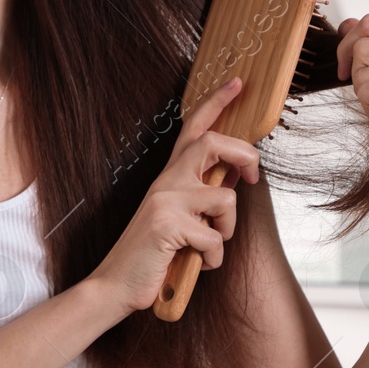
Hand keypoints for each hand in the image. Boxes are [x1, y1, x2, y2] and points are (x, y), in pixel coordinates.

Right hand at [92, 78, 260, 316]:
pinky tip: (195, 263)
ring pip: (225, 197)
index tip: (237, 83)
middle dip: (245, 155)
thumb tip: (236, 173)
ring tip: (208, 245)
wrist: (116, 284)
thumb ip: (202, 194)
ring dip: (227, 229)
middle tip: (252, 177)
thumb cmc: (153, 254)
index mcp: (170, 177)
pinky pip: (215, 238)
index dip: (216, 102)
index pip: (193, 128)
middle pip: (213, 143)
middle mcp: (166, 182)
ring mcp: (165, 201)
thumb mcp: (180, 217)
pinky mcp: (167, 225)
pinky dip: (212, 258)